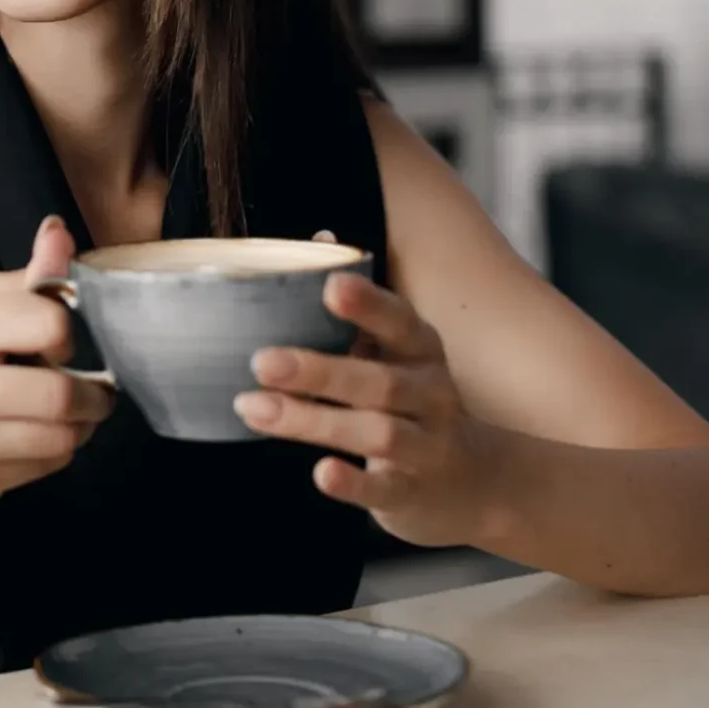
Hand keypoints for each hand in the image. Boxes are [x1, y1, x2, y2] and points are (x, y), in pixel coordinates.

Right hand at [0, 216, 114, 525]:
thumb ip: (23, 278)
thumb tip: (59, 232)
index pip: (45, 322)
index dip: (66, 334)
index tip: (62, 344)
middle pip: (57, 392)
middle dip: (91, 395)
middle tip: (93, 393)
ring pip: (60, 435)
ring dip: (81, 427)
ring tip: (74, 417)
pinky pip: (47, 465)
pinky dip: (58, 453)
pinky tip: (41, 441)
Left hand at [233, 267, 495, 548]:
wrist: (476, 482)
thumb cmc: (412, 400)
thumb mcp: (397, 350)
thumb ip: (360, 306)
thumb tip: (320, 237)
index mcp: (422, 349)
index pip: (400, 321)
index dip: (369, 304)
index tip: (331, 287)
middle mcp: (431, 393)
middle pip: (379, 381)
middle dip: (318, 370)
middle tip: (261, 361)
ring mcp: (428, 446)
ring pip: (376, 433)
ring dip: (313, 422)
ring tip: (255, 410)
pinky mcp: (416, 493)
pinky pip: (386, 489)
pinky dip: (355, 483)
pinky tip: (321, 473)